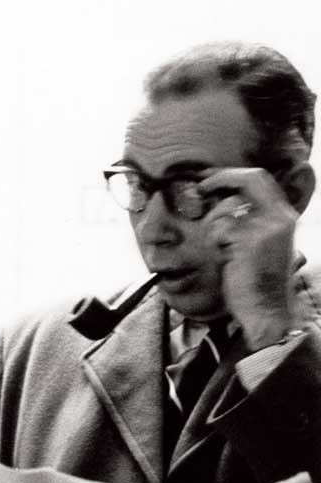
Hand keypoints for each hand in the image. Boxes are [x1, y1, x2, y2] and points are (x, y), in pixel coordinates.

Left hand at [201, 168, 299, 347]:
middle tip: (200, 188)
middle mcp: (280, 217)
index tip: (209, 178)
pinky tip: (225, 258)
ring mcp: (266, 227)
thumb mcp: (259, 242)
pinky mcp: (250, 240)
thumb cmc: (255, 279)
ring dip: (213, 225)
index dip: (231, 174)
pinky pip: (219, 228)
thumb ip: (249, 218)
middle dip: (219, 179)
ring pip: (226, 206)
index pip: (260, 177)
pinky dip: (214, 242)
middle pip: (248, 178)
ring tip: (222, 248)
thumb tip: (221, 197)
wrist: (265, 309)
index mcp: (284, 215)